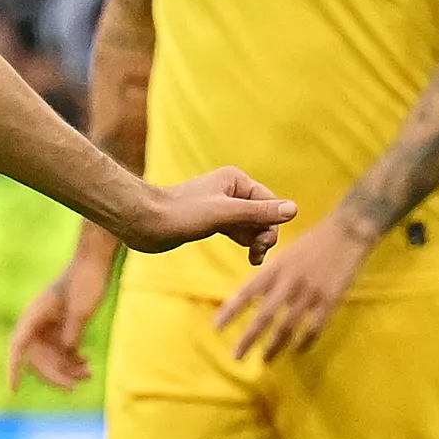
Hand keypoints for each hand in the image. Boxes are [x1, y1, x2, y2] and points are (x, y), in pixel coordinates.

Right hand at [8, 249, 111, 391]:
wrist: (94, 262)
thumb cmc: (85, 281)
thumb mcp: (81, 310)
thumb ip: (72, 334)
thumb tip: (67, 353)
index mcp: (34, 315)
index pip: (18, 346)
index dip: (13, 368)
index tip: (13, 389)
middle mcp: (37, 322)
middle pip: (37, 357)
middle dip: (54, 374)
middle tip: (73, 387)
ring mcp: (49, 323)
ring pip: (51, 355)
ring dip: (67, 368)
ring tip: (88, 375)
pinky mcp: (62, 324)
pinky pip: (62, 349)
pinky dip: (72, 359)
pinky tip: (86, 364)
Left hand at [124, 165, 296, 260]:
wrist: (144, 222)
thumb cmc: (181, 214)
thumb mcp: (224, 214)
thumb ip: (258, 213)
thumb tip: (293, 210)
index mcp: (236, 180)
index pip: (270, 203)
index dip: (272, 224)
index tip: (263, 245)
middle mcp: (231, 190)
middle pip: (263, 214)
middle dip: (265, 233)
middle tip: (258, 254)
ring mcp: (222, 206)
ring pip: (252, 224)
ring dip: (257, 240)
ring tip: (254, 258)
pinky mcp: (213, 221)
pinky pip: (239, 231)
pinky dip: (246, 242)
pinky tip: (250, 256)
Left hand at [210, 213, 369, 362]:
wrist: (347, 232)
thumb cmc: (311, 244)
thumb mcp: (283, 255)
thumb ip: (267, 277)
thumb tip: (248, 298)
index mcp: (275, 268)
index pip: (247, 292)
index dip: (231, 310)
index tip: (217, 327)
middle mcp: (289, 282)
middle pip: (264, 316)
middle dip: (248, 338)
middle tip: (236, 356)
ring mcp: (310, 292)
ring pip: (287, 327)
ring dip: (274, 346)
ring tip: (264, 360)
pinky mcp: (330, 300)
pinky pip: (314, 328)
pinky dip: (304, 342)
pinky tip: (296, 351)